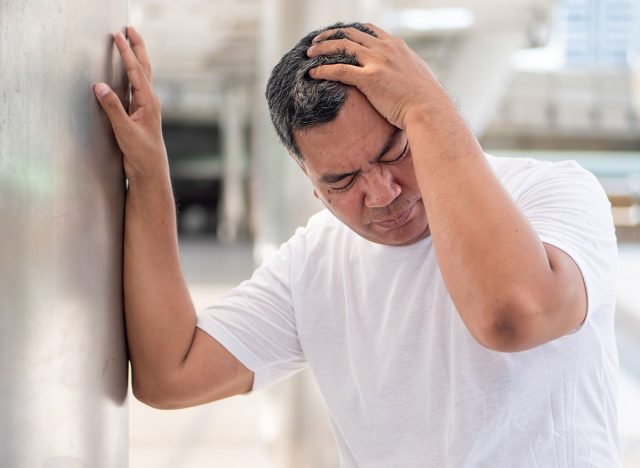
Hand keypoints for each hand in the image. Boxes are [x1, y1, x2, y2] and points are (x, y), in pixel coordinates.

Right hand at [94, 26, 166, 182]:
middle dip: (137, 48)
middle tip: (130, 29)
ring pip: (141, 76)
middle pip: (144, 68)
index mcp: (148, 103)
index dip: (126, 53)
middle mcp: (150, 102)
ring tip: (130, 43)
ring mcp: (146, 107)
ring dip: (136, 58)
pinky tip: (128, 73)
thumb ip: (113, 108)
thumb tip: (99, 86)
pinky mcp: (140, 114)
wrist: (150, 171)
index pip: (136, 71)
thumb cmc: (141, 153)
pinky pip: (136, 87)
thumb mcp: (124, 131)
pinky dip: (132, 74)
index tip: (118, 36)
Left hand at [307, 23, 441, 128]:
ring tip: (309, 55)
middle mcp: (385, 48)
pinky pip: (339, 70)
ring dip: (322, 49)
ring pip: (342, 47)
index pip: (367, 29)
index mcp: (396, 45)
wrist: (429, 109)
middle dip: (330, 36)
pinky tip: (312, 73)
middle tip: (316, 42)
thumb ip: (403, 68)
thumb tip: (399, 75)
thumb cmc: (425, 99)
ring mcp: (377, 61)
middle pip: (350, 34)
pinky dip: (323, 70)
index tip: (337, 36)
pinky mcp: (370, 78)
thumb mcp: (416, 74)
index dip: (349, 31)